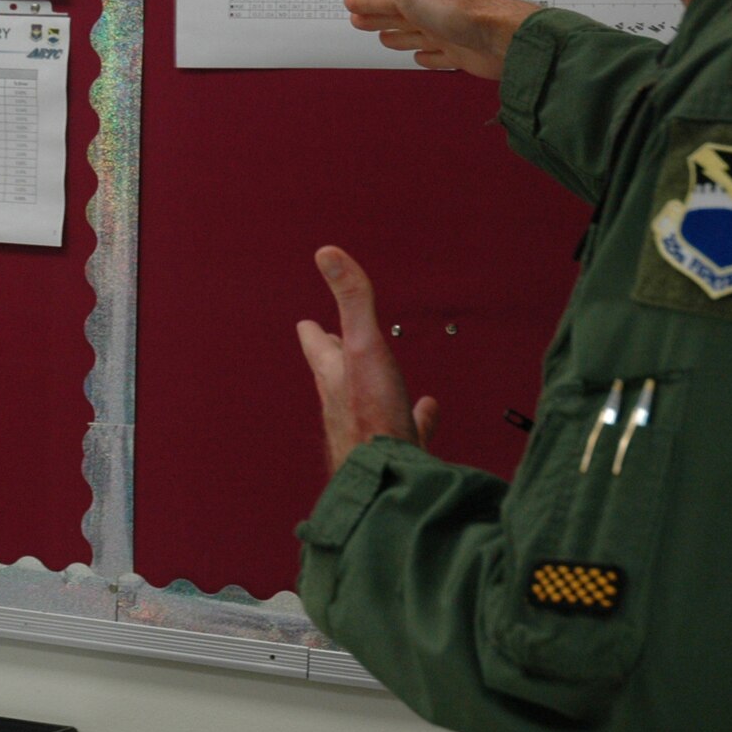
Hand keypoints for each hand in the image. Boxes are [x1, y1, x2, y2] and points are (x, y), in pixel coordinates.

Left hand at [297, 246, 438, 476]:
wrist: (388, 477)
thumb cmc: (371, 415)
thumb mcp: (363, 346)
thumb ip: (352, 300)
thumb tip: (327, 254)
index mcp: (334, 375)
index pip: (317, 346)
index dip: (312, 332)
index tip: (305, 322)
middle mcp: (344, 402)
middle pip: (336, 374)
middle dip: (335, 357)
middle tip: (330, 343)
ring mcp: (368, 428)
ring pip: (367, 402)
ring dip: (371, 387)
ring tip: (378, 378)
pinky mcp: (394, 449)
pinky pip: (405, 430)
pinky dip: (415, 419)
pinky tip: (426, 413)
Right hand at [344, 0, 538, 79]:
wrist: (500, 37)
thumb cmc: (457, 12)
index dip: (365, 1)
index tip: (350, 2)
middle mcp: (429, 15)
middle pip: (396, 17)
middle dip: (376, 18)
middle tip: (358, 20)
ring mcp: (444, 35)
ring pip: (414, 36)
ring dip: (399, 37)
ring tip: (385, 38)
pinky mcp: (458, 55)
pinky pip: (437, 57)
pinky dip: (427, 58)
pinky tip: (423, 57)